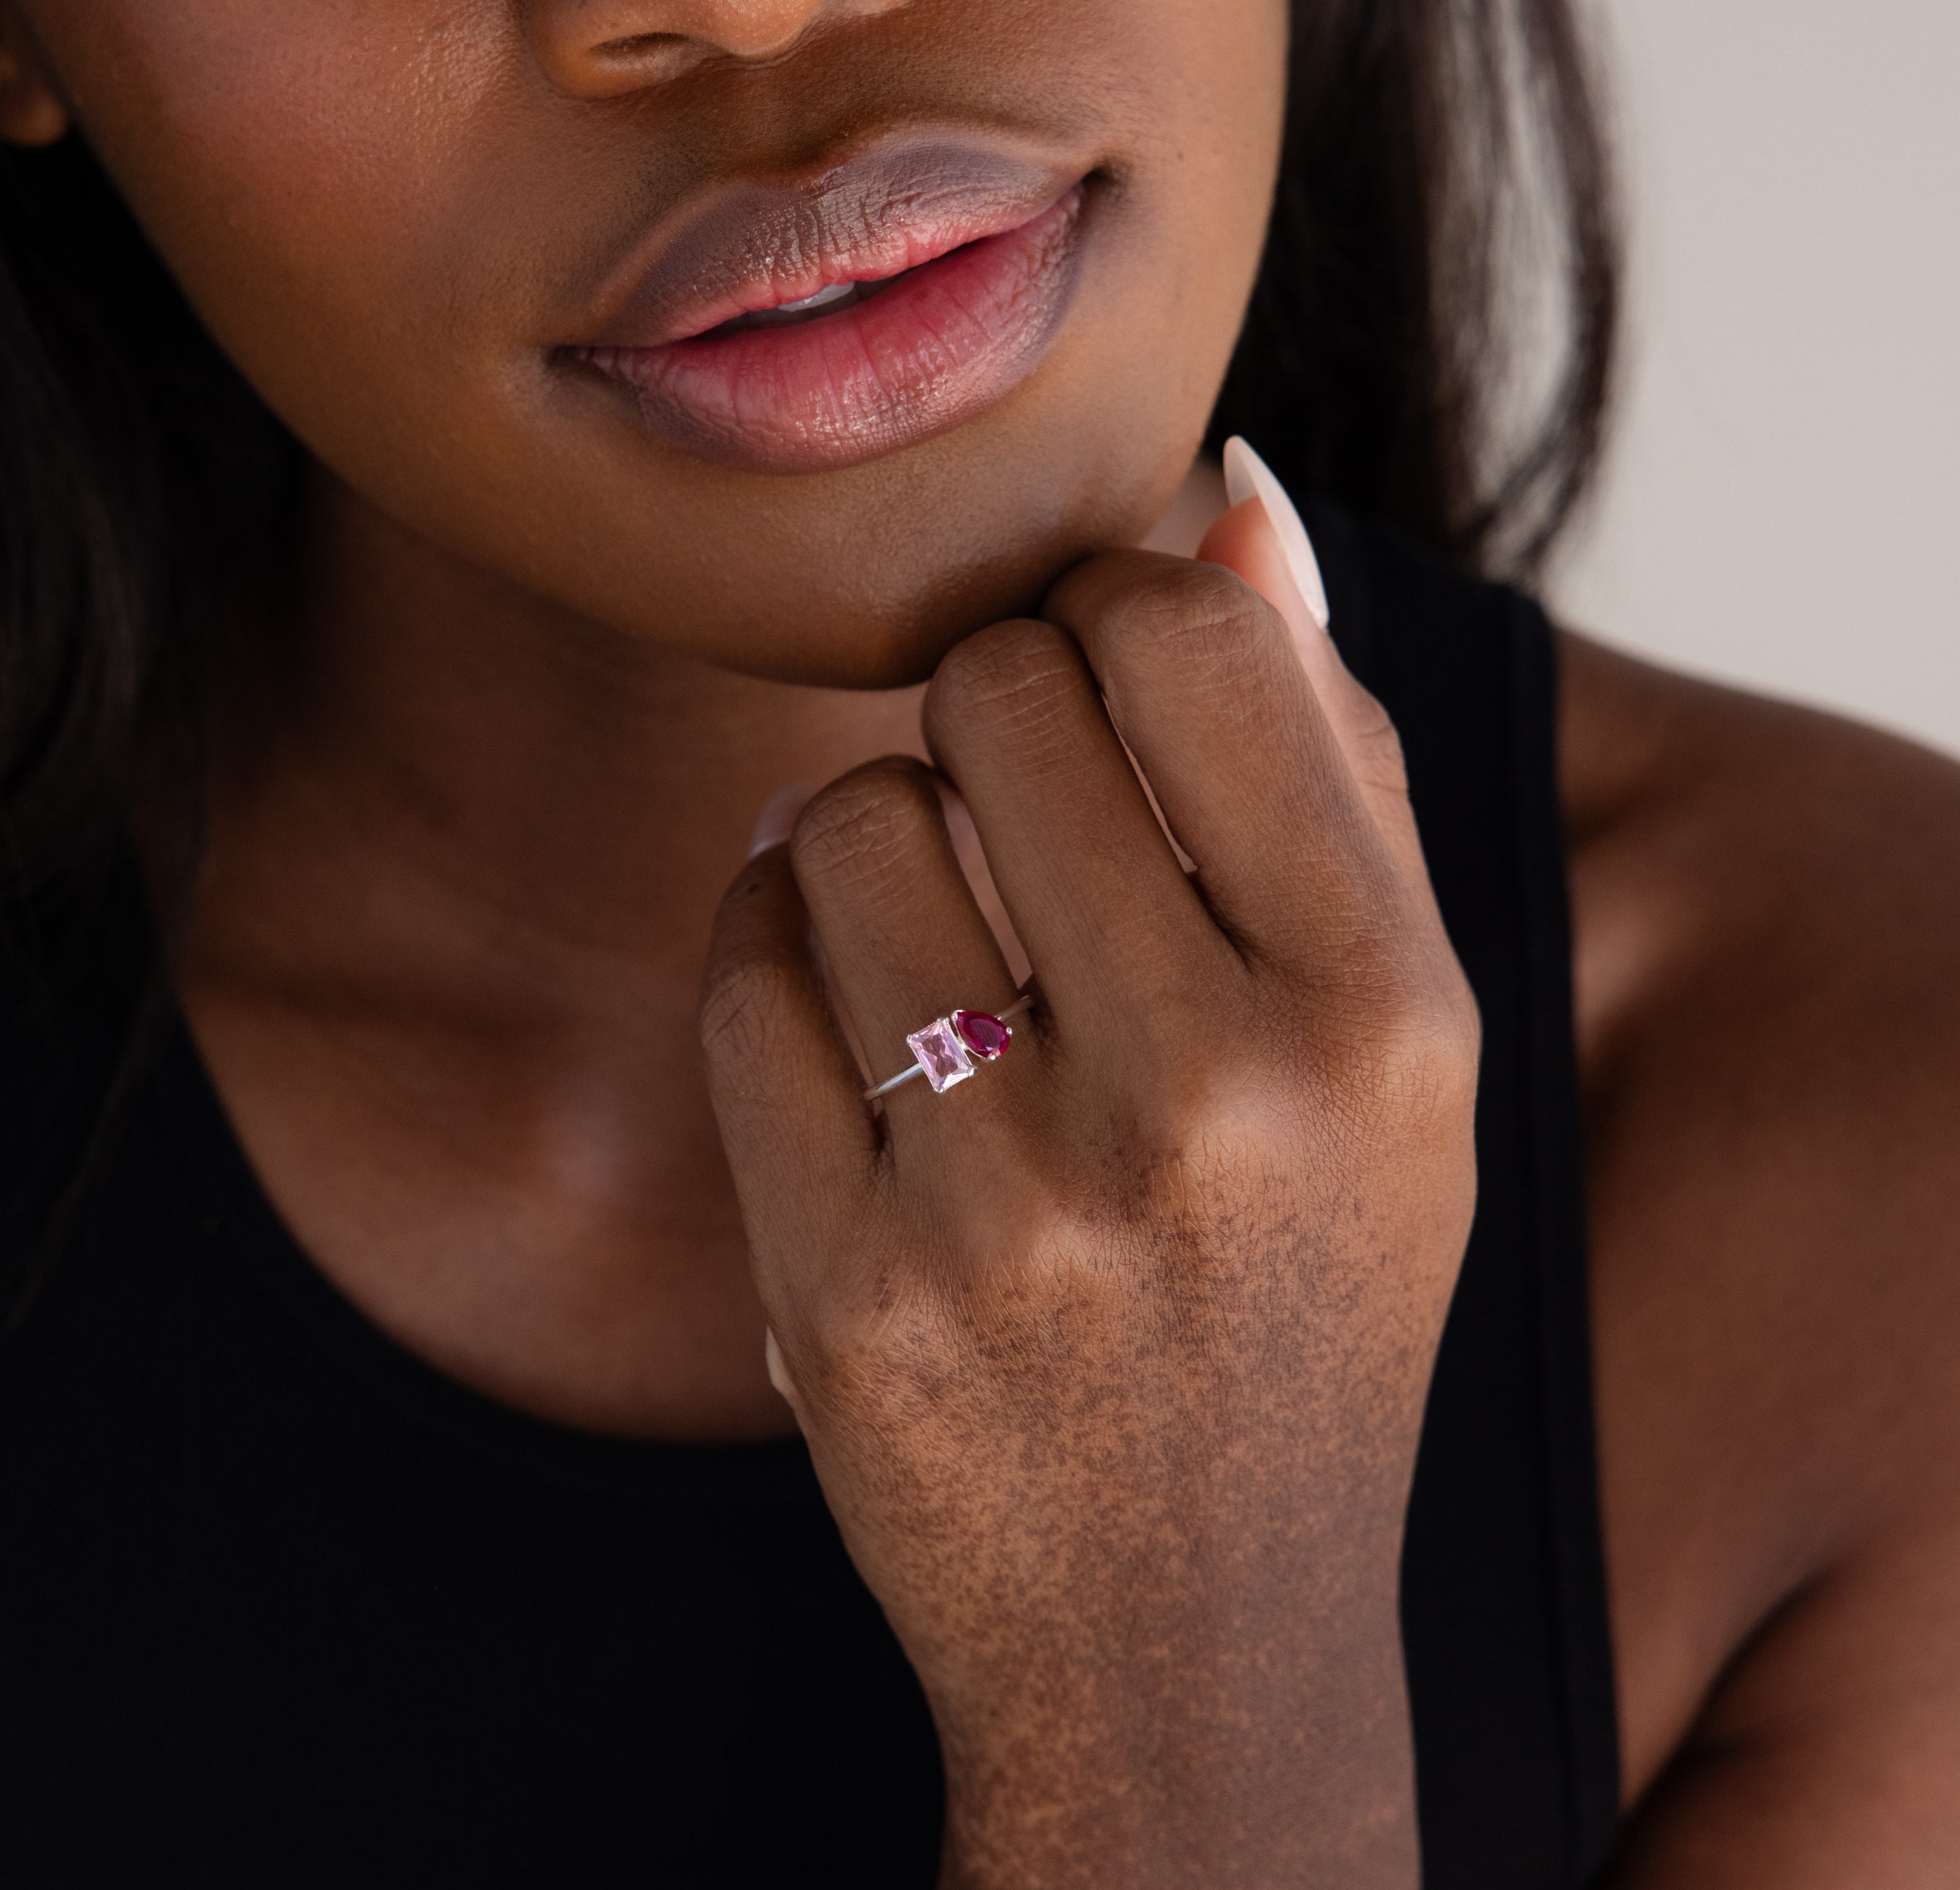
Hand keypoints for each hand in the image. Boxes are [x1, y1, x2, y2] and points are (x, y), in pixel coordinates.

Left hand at [699, 479, 1478, 1889]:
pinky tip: (846, 1018)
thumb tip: (1228, 493)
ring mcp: (1013, 1204)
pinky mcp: (844, 1290)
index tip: (1097, 678)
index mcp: (1385, 1012)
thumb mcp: (1398, 1042)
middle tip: (1013, 807)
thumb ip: (1329, 754)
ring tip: (936, 935)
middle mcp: (1212, 1099)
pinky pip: (739, 969)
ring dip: (865, 834)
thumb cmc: (1305, 1286)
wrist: (1189, 1645)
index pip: (1181, 633)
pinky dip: (770, 947)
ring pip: (838, 815)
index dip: (1107, 612)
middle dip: (980, 710)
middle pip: (988, 690)